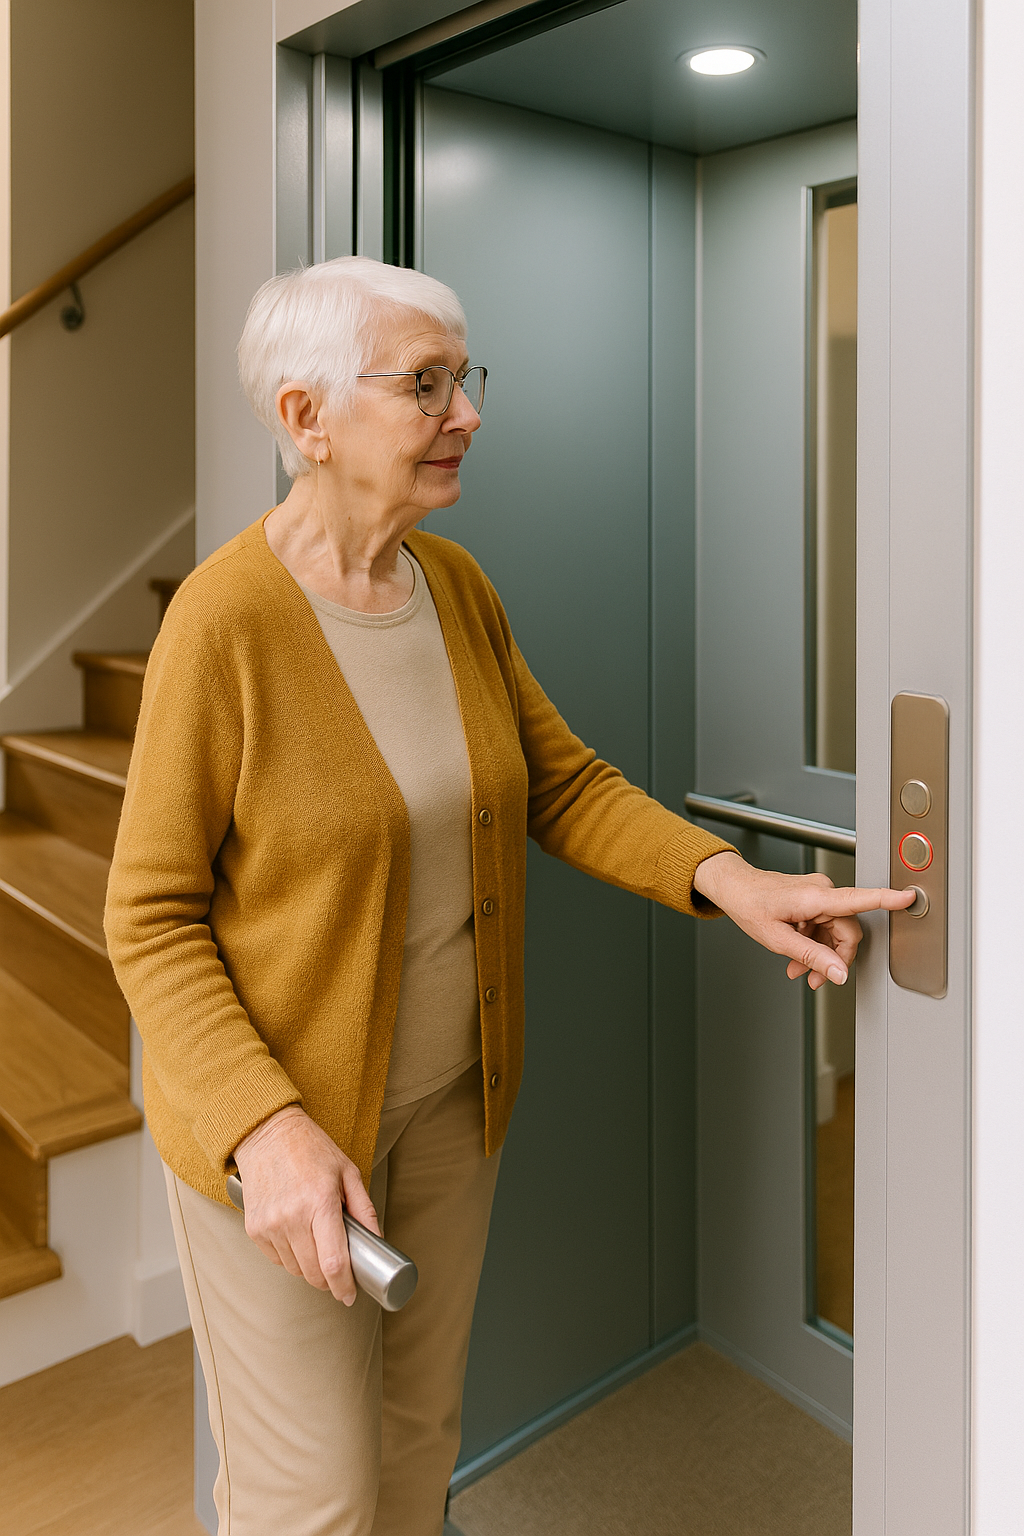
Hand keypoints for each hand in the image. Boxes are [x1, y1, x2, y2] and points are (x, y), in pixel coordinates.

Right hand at [232, 1105, 379, 1304]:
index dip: (344, 1286)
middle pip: (314, 1273)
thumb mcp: (347, 1172)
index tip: (350, 1294)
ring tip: (316, 1241)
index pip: (333, 1262)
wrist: (267, 1134)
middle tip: (338, 1269)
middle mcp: (292, 1217)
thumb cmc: (311, 1149)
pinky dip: (291, 1257)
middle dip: (330, 1280)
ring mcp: (270, 1225)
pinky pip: (277, 1260)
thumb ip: (364, 1209)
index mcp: (320, 1202)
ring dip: (310, 1267)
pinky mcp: (254, 1229)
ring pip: (295, 1270)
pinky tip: (297, 1235)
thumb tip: (377, 1241)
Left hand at [692, 851, 914, 990]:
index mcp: (814, 897)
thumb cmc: (749, 905)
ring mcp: (818, 892)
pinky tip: (798, 956)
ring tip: (799, 969)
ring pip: (835, 931)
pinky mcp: (813, 897)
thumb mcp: (777, 939)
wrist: (734, 887)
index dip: (887, 900)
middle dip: (833, 958)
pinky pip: (825, 924)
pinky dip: (814, 943)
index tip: (908, 898)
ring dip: (821, 954)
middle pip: (847, 931)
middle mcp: (821, 891)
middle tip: (815, 979)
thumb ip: (811, 956)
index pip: (859, 899)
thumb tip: (839, 973)